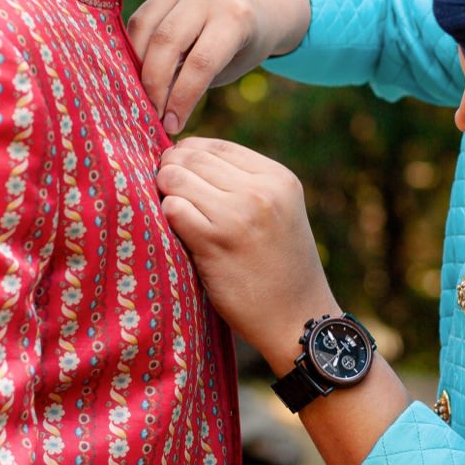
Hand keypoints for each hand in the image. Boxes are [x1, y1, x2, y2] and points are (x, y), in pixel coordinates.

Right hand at [127, 0, 311, 134]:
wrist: (253, 4)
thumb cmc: (242, 46)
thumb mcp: (230, 67)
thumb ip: (196, 82)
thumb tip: (158, 112)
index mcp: (236, 18)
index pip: (201, 63)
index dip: (182, 98)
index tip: (171, 125)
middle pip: (166, 42)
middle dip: (154, 83)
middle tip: (151, 112)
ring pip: (145, 26)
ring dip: (136, 65)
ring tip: (139, 92)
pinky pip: (140, 18)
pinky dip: (134, 47)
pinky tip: (136, 70)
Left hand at [155, 136, 334, 372]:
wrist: (299, 319)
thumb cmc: (280, 268)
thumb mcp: (279, 212)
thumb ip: (244, 183)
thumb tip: (184, 158)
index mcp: (278, 178)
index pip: (215, 145)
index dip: (188, 155)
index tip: (180, 176)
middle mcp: (260, 190)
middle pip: (191, 156)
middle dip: (170, 171)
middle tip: (168, 196)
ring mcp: (238, 215)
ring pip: (175, 178)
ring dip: (165, 194)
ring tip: (175, 217)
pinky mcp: (216, 242)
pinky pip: (172, 209)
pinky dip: (167, 218)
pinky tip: (178, 235)